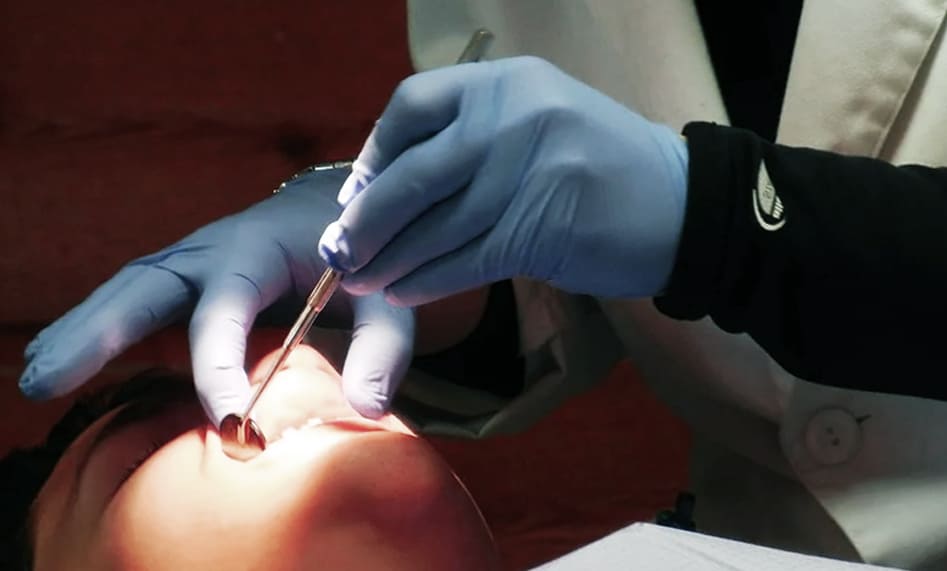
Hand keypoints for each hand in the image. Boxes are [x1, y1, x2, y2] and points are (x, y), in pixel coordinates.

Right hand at [20, 168, 414, 423]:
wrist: (343, 210)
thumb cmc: (365, 254)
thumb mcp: (387, 295)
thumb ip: (382, 347)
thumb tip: (368, 409)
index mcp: (260, 247)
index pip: (226, 309)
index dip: (220, 366)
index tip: (230, 422)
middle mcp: (213, 248)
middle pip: (146, 285)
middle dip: (97, 330)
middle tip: (48, 378)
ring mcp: (193, 261)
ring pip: (128, 291)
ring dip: (81, 332)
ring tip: (38, 377)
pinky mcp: (186, 280)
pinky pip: (136, 302)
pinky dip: (99, 330)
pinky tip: (64, 362)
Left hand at [319, 56, 688, 305]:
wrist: (684, 204)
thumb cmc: (604, 166)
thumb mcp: (541, 121)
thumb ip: (474, 138)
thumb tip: (391, 186)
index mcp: (508, 82)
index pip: (413, 105)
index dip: (376, 154)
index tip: (357, 195)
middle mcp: (513, 117)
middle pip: (413, 174)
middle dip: (368, 220)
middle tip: (339, 251)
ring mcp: (528, 172)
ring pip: (434, 226)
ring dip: (390, 260)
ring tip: (362, 282)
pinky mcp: (539, 229)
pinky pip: (463, 260)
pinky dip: (427, 281)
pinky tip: (404, 294)